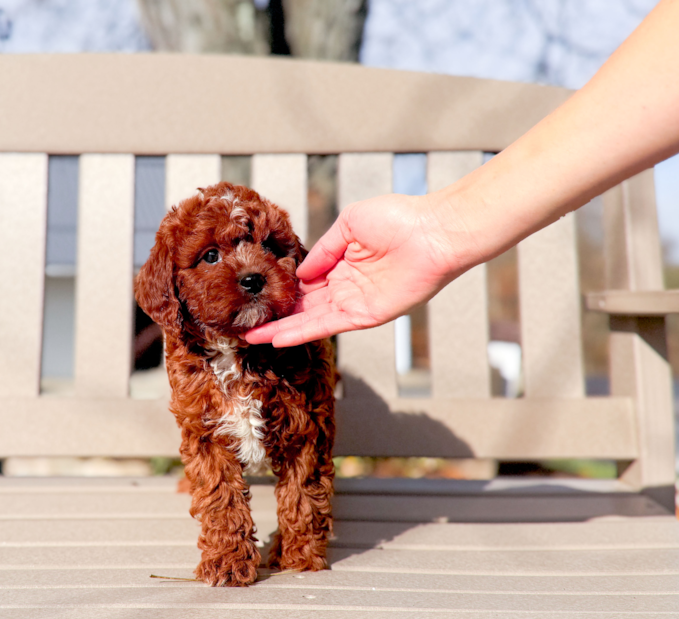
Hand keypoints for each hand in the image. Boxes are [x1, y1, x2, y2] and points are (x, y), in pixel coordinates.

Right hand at [245, 192, 474, 346]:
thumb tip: (299, 273)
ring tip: (250, 337)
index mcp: (341, 263)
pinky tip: (277, 339)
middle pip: (302, 306)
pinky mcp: (364, 315)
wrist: (434, 232)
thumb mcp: (350, 224)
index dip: (281, 289)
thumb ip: (323, 250)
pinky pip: (326, 327)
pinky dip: (301, 333)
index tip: (257, 295)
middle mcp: (345, 286)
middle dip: (274, 315)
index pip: (305, 282)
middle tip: (245, 323)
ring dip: (280, 330)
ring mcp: (354, 302)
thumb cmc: (400, 218)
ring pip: (309, 320)